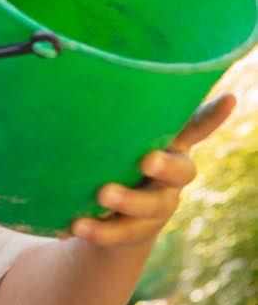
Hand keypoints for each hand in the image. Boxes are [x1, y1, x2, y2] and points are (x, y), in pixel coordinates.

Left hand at [70, 93, 236, 248]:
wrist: (111, 219)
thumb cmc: (116, 162)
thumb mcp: (121, 138)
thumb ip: (117, 118)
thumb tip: (91, 71)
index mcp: (171, 147)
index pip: (196, 128)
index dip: (213, 117)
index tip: (229, 99)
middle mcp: (171, 178)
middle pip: (180, 172)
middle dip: (164, 166)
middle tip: (146, 160)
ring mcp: (155, 207)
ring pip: (149, 207)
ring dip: (127, 201)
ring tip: (102, 194)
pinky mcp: (133, 232)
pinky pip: (117, 233)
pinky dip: (98, 230)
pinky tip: (75, 224)